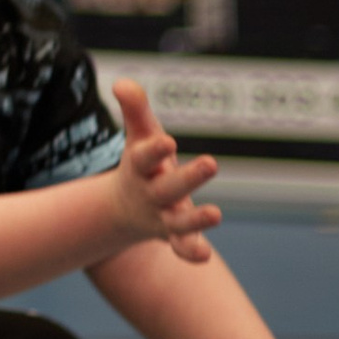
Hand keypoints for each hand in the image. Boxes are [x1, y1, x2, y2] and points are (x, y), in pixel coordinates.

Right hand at [107, 78, 221, 262]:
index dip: (155, 150)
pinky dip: (191, 252)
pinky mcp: (175, 235)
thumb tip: (122, 83)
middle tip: (212, 163)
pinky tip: (204, 256)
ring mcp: (163, 217)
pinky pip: (182, 246)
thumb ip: (135, 109)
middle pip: (168, 189)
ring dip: (196, 220)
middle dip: (189, 178)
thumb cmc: (143, 163)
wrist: (127, 207)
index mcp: (141, 167)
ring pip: (179, 222)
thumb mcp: (140, 134)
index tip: (169, 140)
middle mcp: (151, 194)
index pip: (144, 157)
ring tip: (216, 213)